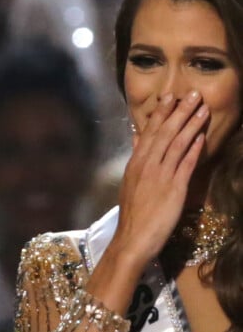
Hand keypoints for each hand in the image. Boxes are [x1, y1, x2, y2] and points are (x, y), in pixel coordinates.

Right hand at [112, 91, 207, 265]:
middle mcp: (147, 164)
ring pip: (176, 144)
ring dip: (191, 125)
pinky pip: (185, 165)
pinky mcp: (173, 189)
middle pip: (164, 133)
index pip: (150, 131)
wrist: (132, 237)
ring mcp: (160, 176)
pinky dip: (193, 150)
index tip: (170, 96)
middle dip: (179, 112)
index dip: (161, 113)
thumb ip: (136, 156)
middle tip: (192, 94)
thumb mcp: (130, 180)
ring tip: (202, 109)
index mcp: (136, 162)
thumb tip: (136, 135)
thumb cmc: (133, 211)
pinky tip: (202, 138)